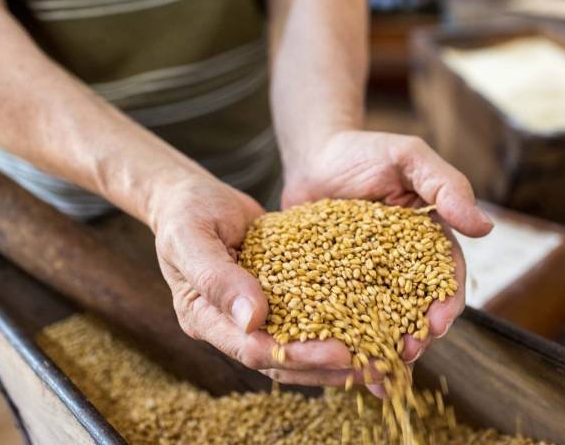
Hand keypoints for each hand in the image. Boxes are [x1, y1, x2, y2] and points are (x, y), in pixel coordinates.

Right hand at [148, 173, 354, 385]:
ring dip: (337, 357)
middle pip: (281, 360)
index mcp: (204, 319)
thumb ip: (216, 277)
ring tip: (379, 359)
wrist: (192, 198)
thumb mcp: (192, 238)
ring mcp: (254, 315)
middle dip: (327, 366)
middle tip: (372, 365)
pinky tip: (369, 326)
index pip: (253, 350)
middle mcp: (230, 326)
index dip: (296, 355)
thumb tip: (251, 319)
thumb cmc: (185, 214)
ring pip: (298, 348)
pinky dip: (336, 324)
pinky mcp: (276, 298)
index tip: (338, 352)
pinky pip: (307, 317)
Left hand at [282, 130, 492, 384]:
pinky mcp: (333, 284)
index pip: (444, 276)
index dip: (446, 302)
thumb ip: (445, 186)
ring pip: (382, 319)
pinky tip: (344, 368)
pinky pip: (343, 316)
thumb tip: (484, 227)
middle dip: (416, 334)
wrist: (315, 156)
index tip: (437, 322)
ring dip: (384, 347)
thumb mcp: (409, 158)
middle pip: (416, 307)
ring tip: (376, 371)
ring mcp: (367, 277)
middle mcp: (401, 264)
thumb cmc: (365, 151)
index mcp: (427, 239)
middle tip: (406, 354)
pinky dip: (347, 341)